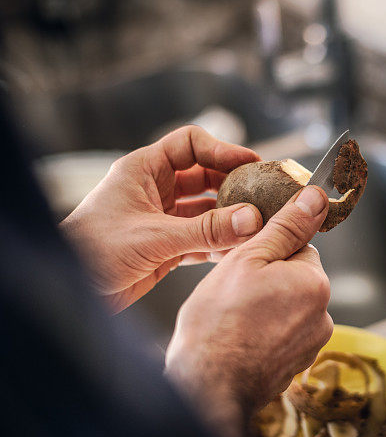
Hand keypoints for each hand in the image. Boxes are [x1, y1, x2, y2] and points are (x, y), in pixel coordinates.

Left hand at [60, 126, 262, 311]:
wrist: (70, 292)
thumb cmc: (93, 251)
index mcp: (143, 170)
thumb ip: (206, 230)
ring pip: (207, 210)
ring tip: (259, 225)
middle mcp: (155, 190)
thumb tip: (251, 219)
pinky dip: (220, 244)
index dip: (222, 150)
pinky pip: (203, 239)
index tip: (251, 162)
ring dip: (231, 218)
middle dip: (234, 185)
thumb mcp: (155, 237)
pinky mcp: (166, 247)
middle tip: (264, 193)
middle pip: (206, 176)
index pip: (190, 144)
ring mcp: (162, 219)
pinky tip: (239, 251)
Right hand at [164, 185, 333, 436]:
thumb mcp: (248, 258)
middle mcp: (323, 315)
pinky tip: (238, 338)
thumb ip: (285, 227)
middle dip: (267, 280)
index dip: (267, 250)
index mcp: (316, 283)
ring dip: (265, 307)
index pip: (299, 248)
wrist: (207, 388)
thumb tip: (317, 196)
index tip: (244, 262)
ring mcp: (310, 345)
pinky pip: (281, 336)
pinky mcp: (295, 366)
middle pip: (294, 278)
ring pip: (286, 307)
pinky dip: (263, 334)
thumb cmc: (219, 323)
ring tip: (232, 318)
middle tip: (233, 292)